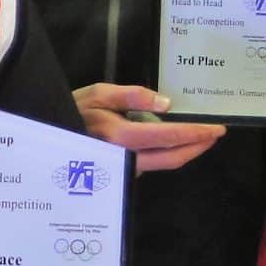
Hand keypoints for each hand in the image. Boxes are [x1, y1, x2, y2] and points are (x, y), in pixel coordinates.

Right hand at [72, 84, 224, 171]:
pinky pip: (153, 164)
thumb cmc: (73, 111)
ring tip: (202, 136)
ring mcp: (125, 169)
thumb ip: (133, 95)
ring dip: (187, 151)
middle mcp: (126, 158)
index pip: (169, 137)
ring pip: (165, 164)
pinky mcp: (122, 172)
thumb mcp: (99, 93)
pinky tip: (177, 142)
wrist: (49, 137)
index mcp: (122, 136)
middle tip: (216, 134)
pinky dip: (171, 154)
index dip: (196, 133)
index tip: (216, 128)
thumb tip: (166, 103)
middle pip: (173, 158)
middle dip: (198, 146)